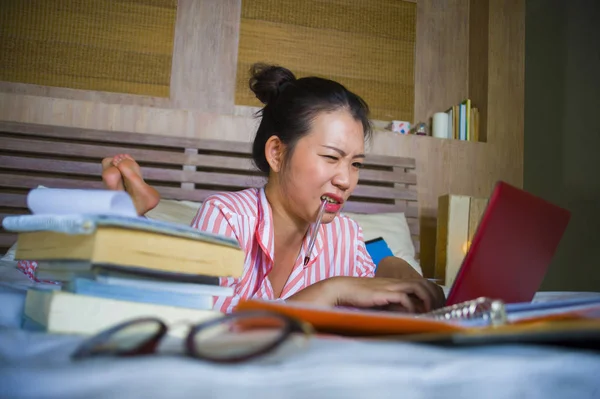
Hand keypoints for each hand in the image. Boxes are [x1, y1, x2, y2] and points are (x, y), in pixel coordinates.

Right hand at [288, 276, 444, 312]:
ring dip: (428, 299)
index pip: (422, 281)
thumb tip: (408, 312)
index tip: (437, 305)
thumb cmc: (360, 296)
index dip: (433, 292)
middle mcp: (396, 281)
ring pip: (418, 286)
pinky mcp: (384, 293)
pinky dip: (411, 306)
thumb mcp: (381, 298)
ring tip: (430, 311)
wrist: (342, 289)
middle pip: (425, 282)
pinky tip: (411, 314)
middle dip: (436, 295)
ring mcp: (390, 286)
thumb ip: (394, 302)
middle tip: (439, 308)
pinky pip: (404, 297)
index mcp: (397, 282)